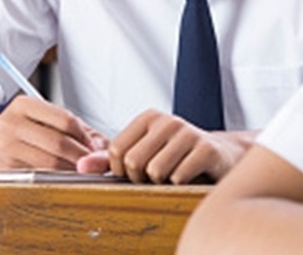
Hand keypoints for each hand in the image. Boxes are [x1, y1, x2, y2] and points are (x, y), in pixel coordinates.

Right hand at [0, 96, 107, 170]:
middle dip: (81, 157)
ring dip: (71, 170)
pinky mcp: (5, 169)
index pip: (65, 119)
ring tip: (80, 171)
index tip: (93, 147)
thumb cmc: (21, 129)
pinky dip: (57, 178)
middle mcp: (12, 122)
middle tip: (92, 164)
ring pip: (50, 163)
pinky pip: (39, 176)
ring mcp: (6, 147)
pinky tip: (62, 176)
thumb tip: (102, 148)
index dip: (84, 136)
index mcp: (24, 104)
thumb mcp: (44, 118)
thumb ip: (76, 128)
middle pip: (59, 143)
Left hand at [92, 109, 249, 183]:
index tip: (135, 173)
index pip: (116, 149)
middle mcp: (167, 121)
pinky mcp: (207, 150)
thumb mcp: (142, 152)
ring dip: (162, 183)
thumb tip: (80, 166)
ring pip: (155, 171)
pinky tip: (188, 176)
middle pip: (134, 162)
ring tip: (172, 175)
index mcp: (148, 118)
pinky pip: (178, 177)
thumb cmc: (176, 156)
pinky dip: (179, 185)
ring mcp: (189, 133)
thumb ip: (109, 159)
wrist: (221, 156)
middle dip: (141, 178)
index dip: (121, 170)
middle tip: (155, 177)